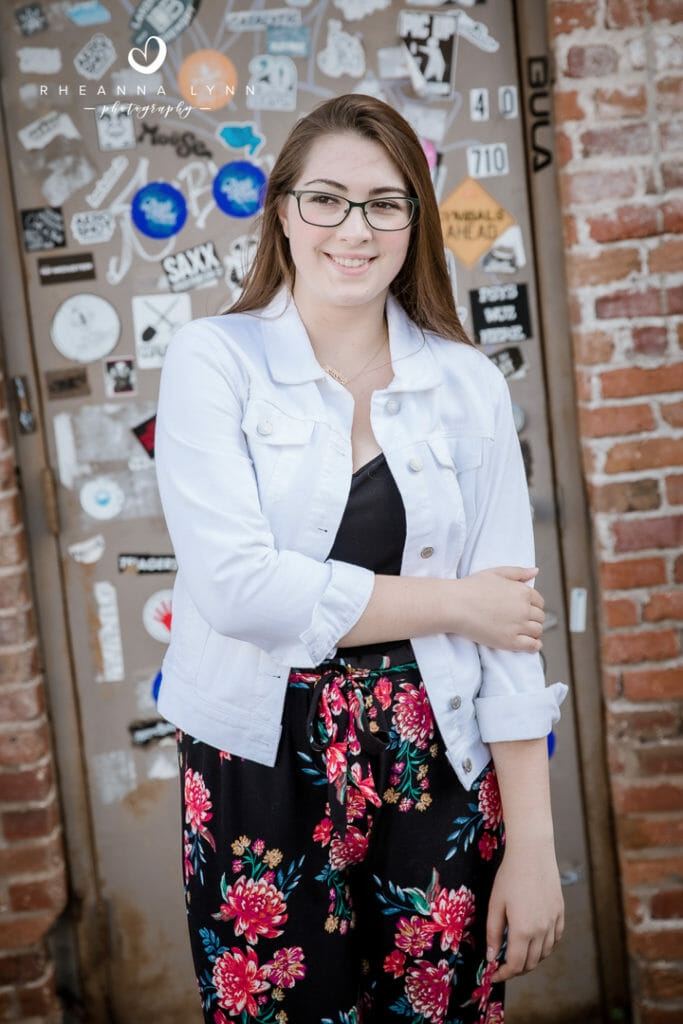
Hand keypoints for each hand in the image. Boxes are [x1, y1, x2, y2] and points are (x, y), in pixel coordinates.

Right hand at [454, 567, 544, 651]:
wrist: (455, 605)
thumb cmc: (471, 588)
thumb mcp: (496, 572)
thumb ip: (518, 572)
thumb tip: (535, 571)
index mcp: (523, 592)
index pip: (539, 602)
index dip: (533, 605)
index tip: (525, 609)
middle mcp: (524, 609)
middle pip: (540, 617)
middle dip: (533, 618)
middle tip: (521, 620)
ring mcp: (518, 626)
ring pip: (537, 631)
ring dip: (533, 631)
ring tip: (523, 631)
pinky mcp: (510, 642)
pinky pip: (531, 646)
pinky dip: (535, 646)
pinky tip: (531, 644)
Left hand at [486, 843, 563, 981]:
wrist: (532, 853)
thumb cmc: (509, 876)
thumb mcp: (495, 904)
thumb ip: (494, 933)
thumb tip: (491, 958)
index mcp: (523, 930)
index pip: (515, 965)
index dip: (503, 974)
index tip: (493, 974)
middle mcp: (542, 931)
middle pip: (531, 963)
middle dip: (515, 968)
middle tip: (502, 963)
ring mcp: (554, 922)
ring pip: (544, 953)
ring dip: (530, 958)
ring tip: (516, 950)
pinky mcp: (560, 913)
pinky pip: (555, 939)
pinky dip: (545, 945)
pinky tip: (534, 939)